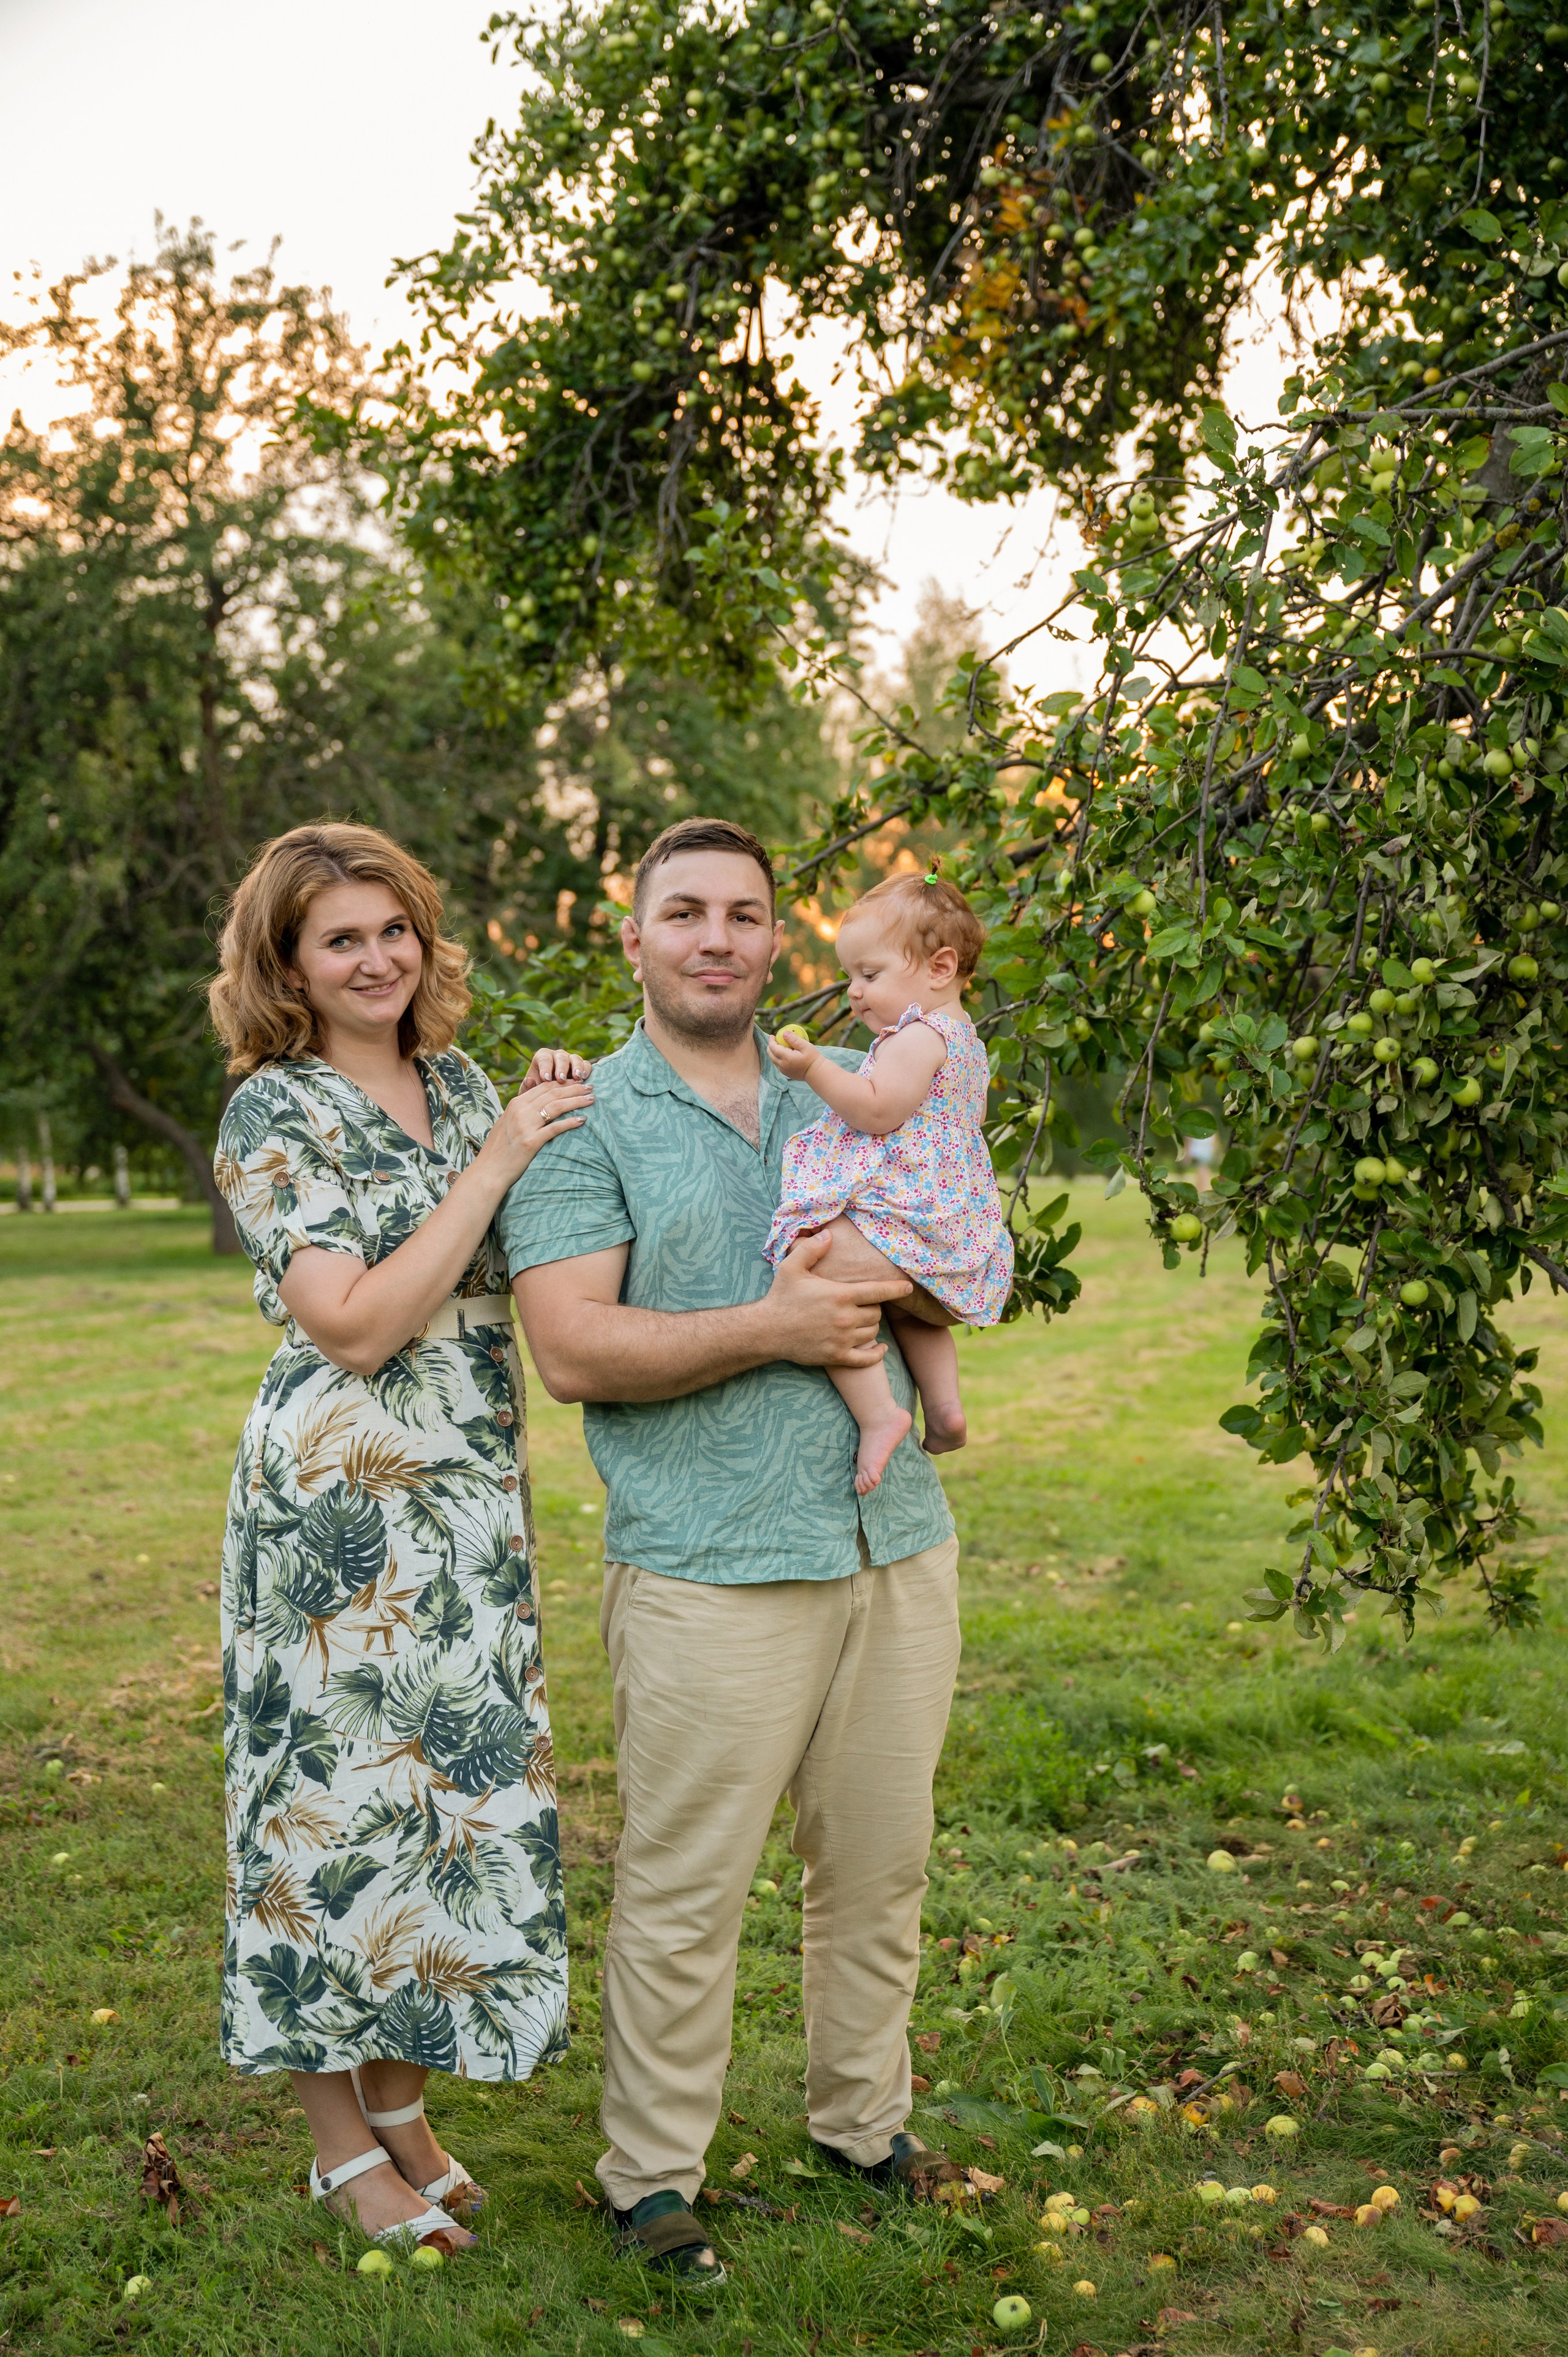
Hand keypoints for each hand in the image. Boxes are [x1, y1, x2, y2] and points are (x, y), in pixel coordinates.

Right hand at [480, 1077, 593, 1185]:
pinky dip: (570, 1122)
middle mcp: (520, 1111)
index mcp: (515, 1103)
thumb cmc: (500, 1148)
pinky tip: (583, 1120)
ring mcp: (525, 1125)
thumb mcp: (507, 1121)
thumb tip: (535, 1095)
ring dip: (577, 1101)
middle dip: (575, 1089)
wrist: (489, 1170)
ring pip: (556, 1107)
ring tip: (592, 1100)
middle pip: (553, 1093)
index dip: (564, 1083)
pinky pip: (555, 1128)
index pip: (544, 1087)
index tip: (579, 1082)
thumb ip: (521, 1108)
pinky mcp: (530, 1141)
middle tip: (591, 1086)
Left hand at [521, 1046, 593, 1088]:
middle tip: (561, 1079)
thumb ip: (527, 1087)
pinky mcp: (582, 1067)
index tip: (546, 1078)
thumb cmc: (537, 1094)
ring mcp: (570, 1060)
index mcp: (542, 1058)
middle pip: (560, 1056)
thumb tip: (529, 1080)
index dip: (545, 1067)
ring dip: (577, 1067)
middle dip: (561, 1068)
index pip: (544, 1058)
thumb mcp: (529, 1093)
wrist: (550, 1098)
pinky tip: (584, 1079)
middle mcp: (557, 1056)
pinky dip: (586, 1070)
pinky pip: (586, 1064)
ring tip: (577, 1078)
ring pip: (575, 1058)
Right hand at [762, 1229, 909, 1367]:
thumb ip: (812, 1249)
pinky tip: (880, 1348)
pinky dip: (876, 1354)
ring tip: (861, 1320)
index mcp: (840, 1295)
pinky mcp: (837, 1356)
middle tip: (862, 1304)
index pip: (878, 1291)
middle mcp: (845, 1318)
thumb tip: (829, 1234)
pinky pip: (866, 1359)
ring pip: (873, 1332)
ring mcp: (842, 1339)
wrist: (766, 1331)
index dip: (896, 1288)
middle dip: (874, 1307)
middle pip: (877, 1313)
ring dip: (871, 1326)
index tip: (908, 1287)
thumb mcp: (792, 1267)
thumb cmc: (781, 1297)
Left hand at [766, 1027, 818, 1080]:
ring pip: (773, 1060)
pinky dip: (777, 1058)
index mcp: (786, 1058)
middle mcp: (782, 1065)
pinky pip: (778, 1064)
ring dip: (773, 1052)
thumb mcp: (805, 1046)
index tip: (772, 1035)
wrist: (817, 1072)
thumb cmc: (813, 1058)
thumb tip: (784, 1033)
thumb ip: (794, 1039)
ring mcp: (783, 1070)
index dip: (771, 1041)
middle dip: (770, 1046)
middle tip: (774, 1039)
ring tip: (778, 1045)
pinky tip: (783, 1054)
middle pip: (770, 1054)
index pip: (773, 1048)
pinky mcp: (786, 1073)